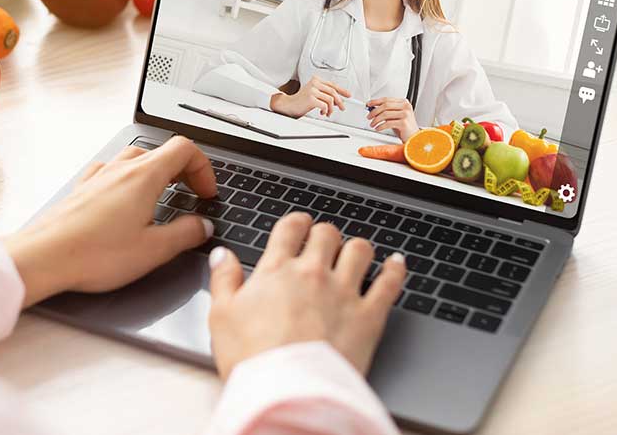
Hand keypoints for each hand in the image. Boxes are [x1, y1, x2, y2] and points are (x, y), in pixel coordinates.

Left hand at [2, 137, 216, 307]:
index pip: (184, 148)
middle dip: (183, 170)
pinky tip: (125, 199)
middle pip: (161, 150)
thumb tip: (202, 226)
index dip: (204, 168)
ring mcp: (98, 177)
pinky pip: (111, 171)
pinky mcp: (81, 189)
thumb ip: (185, 235)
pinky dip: (128, 179)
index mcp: (144, 177)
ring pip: (135, 158)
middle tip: (191, 194)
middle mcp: (120, 169)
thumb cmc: (93, 254)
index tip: (206, 193)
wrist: (43, 257)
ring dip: (156, 171)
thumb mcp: (153, 250)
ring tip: (162, 196)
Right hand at [208, 213, 405, 379]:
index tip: (299, 226)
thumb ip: (223, 279)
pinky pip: (390, 282)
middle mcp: (313, 273)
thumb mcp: (221, 316)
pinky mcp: (370, 316)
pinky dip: (396, 269)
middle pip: (327, 234)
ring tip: (354, 253)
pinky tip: (396, 264)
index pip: (291, 227)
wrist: (287, 393)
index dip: (296, 222)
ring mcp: (344, 292)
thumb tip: (222, 255)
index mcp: (277, 270)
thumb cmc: (253, 359)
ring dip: (357, 248)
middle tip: (323, 243)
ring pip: (360, 250)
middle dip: (325, 234)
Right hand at [270, 76, 351, 117]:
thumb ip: (326, 95)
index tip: (348, 95)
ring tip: (328, 112)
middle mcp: (314, 83)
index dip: (342, 90)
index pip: (332, 84)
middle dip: (340, 101)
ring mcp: (312, 90)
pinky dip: (326, 110)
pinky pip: (325, 105)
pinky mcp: (311, 98)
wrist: (290, 105)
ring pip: (330, 99)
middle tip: (342, 107)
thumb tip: (339, 100)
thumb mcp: (316, 95)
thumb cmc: (302, 100)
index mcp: (316, 80)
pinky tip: (322, 112)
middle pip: (333, 92)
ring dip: (331, 108)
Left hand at [365, 97, 418, 139]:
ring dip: (376, 120)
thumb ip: (386, 111)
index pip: (387, 99)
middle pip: (385, 105)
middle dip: (374, 111)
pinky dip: (380, 126)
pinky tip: (378, 128)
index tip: (368, 104)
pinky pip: (387, 123)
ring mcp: (405, 114)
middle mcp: (406, 107)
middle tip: (369, 116)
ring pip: (385, 114)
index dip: (375, 101)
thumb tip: (372, 108)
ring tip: (372, 124)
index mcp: (404, 102)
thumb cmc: (404, 128)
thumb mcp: (394, 116)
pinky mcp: (404, 123)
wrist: (414, 137)